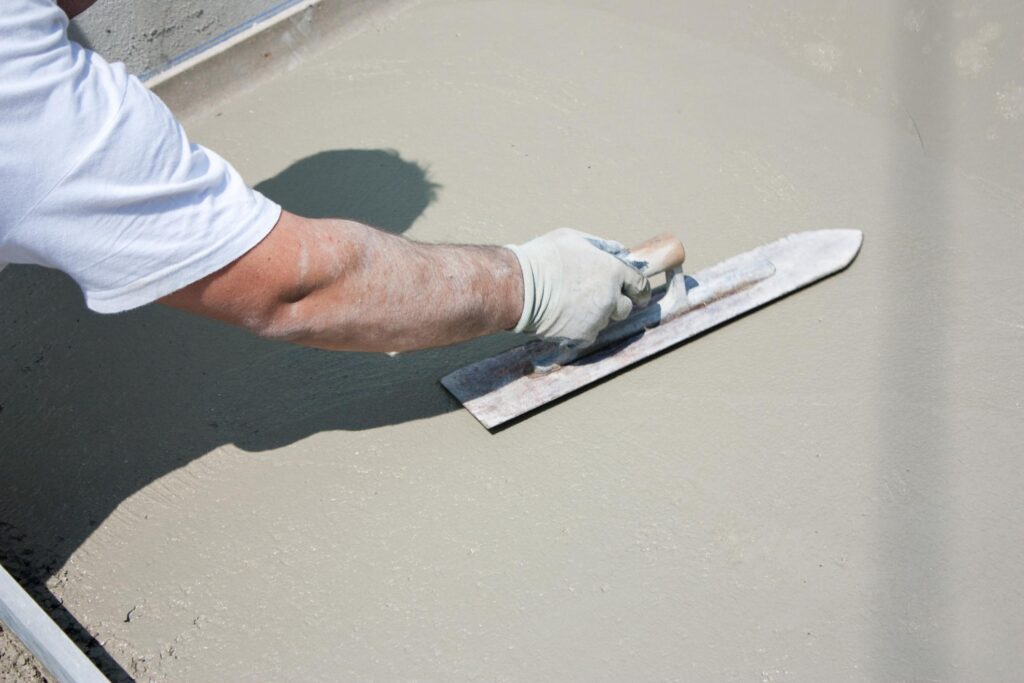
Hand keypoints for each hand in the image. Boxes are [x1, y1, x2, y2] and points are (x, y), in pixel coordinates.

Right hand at [507, 228, 651, 345]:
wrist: (521, 287)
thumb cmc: (544, 258)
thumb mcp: (574, 239)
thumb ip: (601, 246)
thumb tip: (618, 250)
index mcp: (613, 270)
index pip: (639, 284)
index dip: (639, 290)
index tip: (638, 295)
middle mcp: (611, 297)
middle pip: (625, 307)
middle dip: (615, 304)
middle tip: (597, 299)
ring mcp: (598, 318)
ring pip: (604, 321)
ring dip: (595, 316)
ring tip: (571, 306)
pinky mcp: (583, 335)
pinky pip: (588, 334)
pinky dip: (579, 328)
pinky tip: (563, 317)